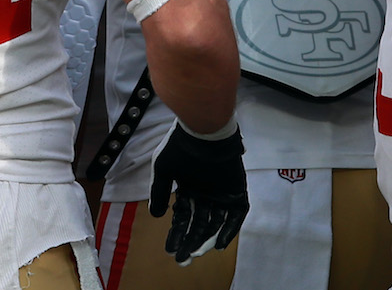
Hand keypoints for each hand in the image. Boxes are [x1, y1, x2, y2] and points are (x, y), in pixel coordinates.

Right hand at [148, 120, 248, 265]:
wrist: (205, 131)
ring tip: (196, 252)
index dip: (177, 233)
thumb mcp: (162, 169)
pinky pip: (235, 216)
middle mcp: (205, 194)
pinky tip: (219, 244)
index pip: (183, 217)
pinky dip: (229, 230)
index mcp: (188, 188)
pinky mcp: (236, 192)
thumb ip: (159, 192)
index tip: (170, 249)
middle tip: (182, 258)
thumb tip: (155, 216)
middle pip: (199, 224)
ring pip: (216, 223)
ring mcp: (222, 194)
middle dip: (190, 241)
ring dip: (206, 239)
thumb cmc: (181, 147)